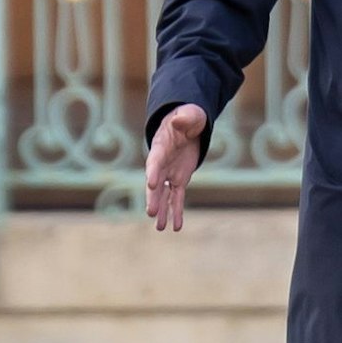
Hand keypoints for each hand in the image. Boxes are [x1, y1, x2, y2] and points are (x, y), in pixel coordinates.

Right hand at [145, 104, 207, 231]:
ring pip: (164, 195)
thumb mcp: (189, 115)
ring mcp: (169, 174)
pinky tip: (176, 227)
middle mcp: (161, 164)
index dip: (153, 172)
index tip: (152, 184)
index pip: (155, 161)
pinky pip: (177, 198)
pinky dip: (176, 212)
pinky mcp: (179, 180)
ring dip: (163, 211)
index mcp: (160, 147)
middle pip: (155, 184)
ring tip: (161, 228)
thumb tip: (180, 121)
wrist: (187, 126)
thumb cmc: (186, 118)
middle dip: (153, 198)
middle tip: (151, 213)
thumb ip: (185, 118)